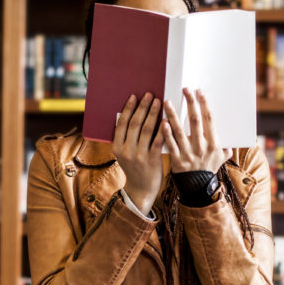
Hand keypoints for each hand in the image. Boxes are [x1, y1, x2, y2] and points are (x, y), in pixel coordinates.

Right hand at [113, 92, 164, 214]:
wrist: (141, 190)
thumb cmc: (134, 169)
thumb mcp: (124, 154)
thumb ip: (125, 138)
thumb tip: (129, 116)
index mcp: (117, 147)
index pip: (122, 123)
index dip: (128, 108)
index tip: (134, 96)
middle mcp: (126, 150)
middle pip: (134, 124)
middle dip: (142, 107)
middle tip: (149, 95)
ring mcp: (139, 156)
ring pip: (146, 130)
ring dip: (153, 113)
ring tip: (158, 101)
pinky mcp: (152, 160)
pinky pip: (157, 141)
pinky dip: (162, 129)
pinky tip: (166, 119)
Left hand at [163, 88, 232, 173]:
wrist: (198, 188)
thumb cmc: (209, 168)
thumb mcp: (222, 157)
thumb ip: (227, 144)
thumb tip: (234, 130)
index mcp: (214, 144)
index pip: (209, 120)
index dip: (204, 105)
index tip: (200, 92)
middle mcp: (201, 147)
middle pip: (195, 121)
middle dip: (190, 103)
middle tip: (185, 89)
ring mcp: (188, 154)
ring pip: (179, 130)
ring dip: (173, 115)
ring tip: (167, 101)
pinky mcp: (177, 160)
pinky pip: (170, 144)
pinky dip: (166, 133)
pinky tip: (162, 122)